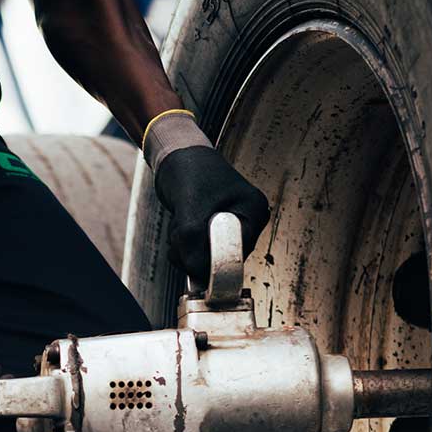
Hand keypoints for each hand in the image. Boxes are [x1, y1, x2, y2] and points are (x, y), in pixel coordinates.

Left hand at [143, 112, 269, 286]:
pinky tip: (181, 223)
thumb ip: (192, 244)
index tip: (187, 251)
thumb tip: (198, 276)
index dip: (208, 260)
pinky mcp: (217, 230)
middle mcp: (249, 221)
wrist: (177, 155)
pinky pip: (197, 251)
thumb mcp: (189, 210)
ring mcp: (234, 226)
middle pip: (220, 261)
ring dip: (184, 247)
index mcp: (254, 213)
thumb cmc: (188, 172)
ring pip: (205, 258)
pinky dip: (183, 244)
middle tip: (181, 225)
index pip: (236, 256)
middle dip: (193, 250)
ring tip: (181, 219)